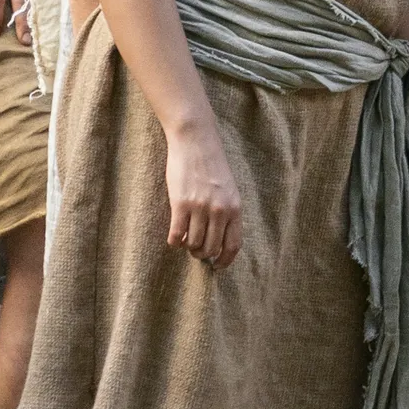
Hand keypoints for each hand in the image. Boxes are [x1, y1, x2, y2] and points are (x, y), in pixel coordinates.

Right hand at [162, 125, 244, 265]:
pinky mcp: (180, 204)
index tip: (218, 266)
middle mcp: (220, 210)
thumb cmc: (211, 166)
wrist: (196, 143)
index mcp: (235, 208)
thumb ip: (227, 212)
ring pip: (193, 243)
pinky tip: (174, 238)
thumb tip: (220, 239)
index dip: (225, 260)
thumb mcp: (228, 190)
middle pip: (211, 247)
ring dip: (188, 247)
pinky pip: (177, 235)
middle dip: (202, 254)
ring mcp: (200, 208)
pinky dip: (174, 241)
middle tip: (196, 251)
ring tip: (185, 242)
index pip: (233, 244)